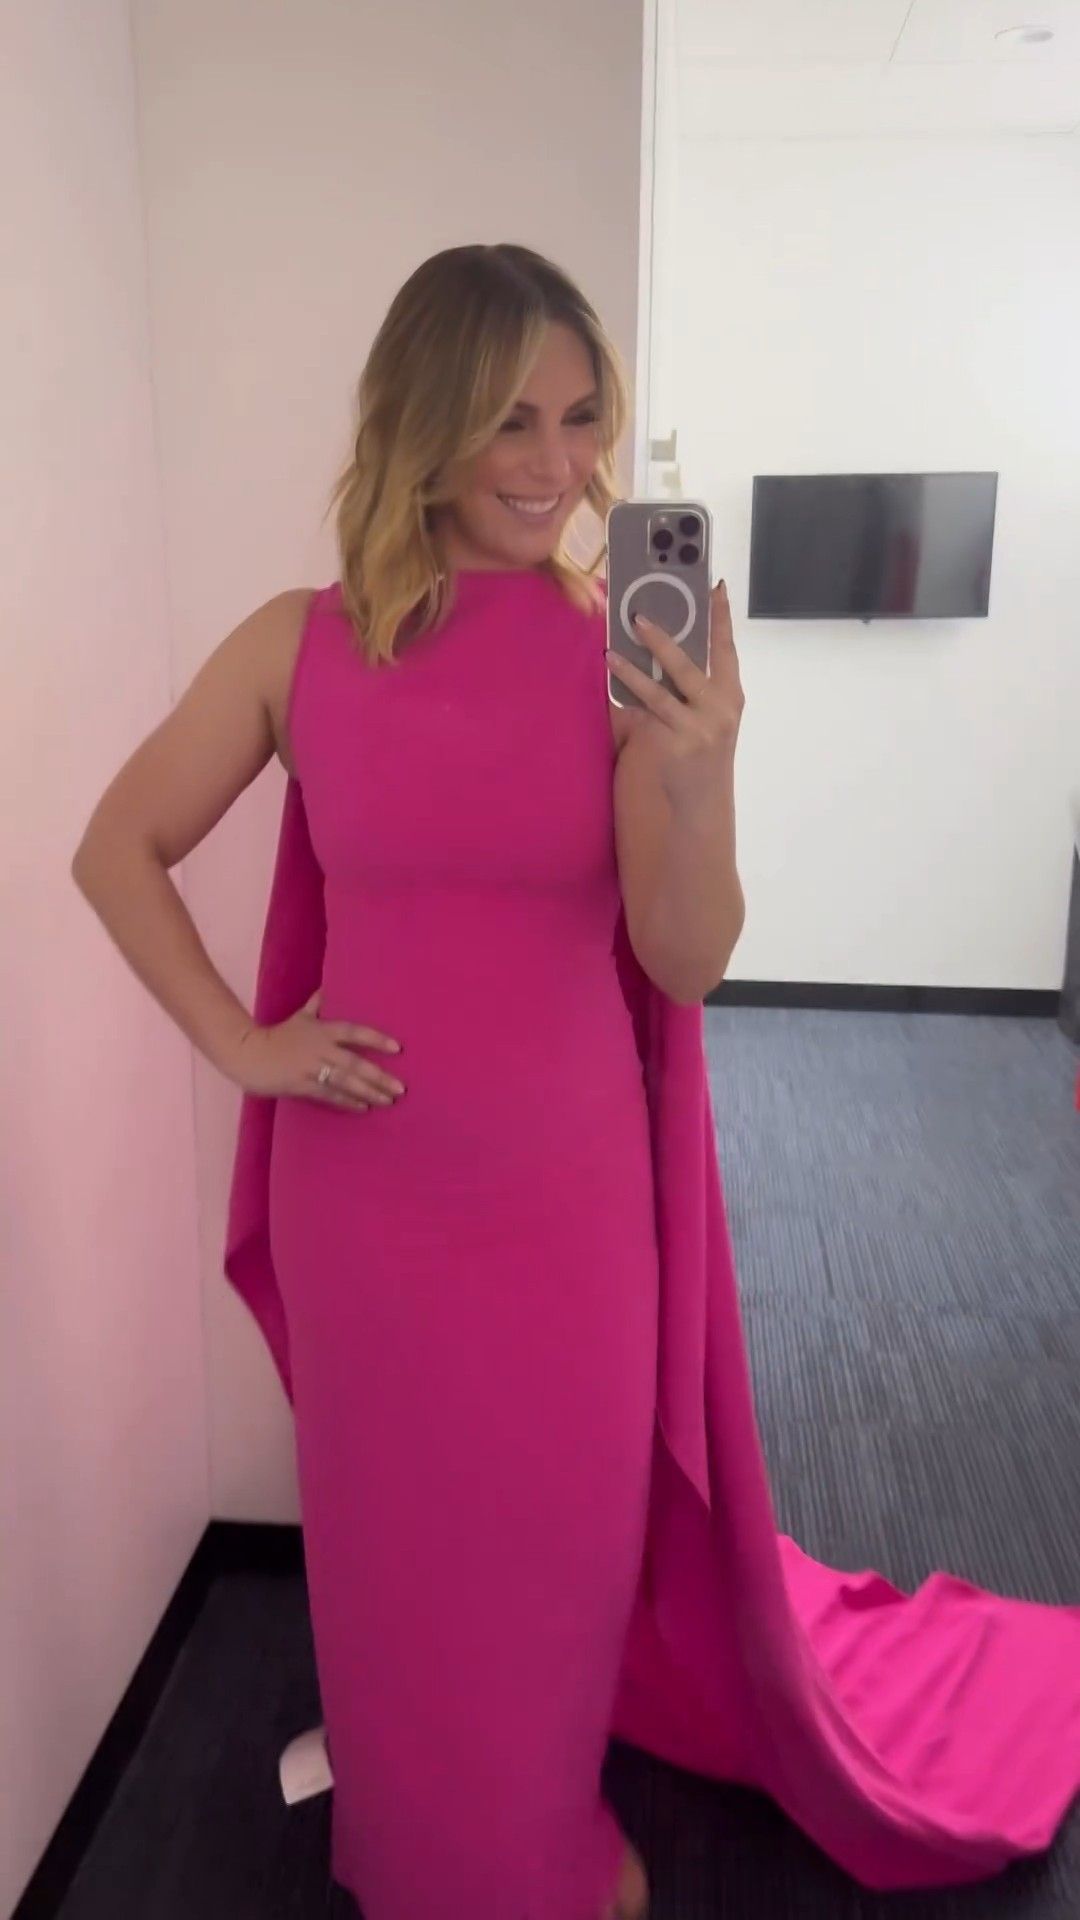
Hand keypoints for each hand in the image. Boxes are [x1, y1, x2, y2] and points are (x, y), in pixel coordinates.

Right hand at [230, 990, 405, 1110]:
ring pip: (345, 1082)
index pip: (354, 1032)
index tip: (398, 1049)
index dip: (376, 1040)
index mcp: (321, 1030)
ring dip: (368, 1092)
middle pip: (355, 1063)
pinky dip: (347, 1102)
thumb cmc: (277, 1036)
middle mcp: (320, 1048)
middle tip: (400, 1088)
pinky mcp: (301, 1085)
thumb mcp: (299, 1017)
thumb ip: (315, 1005)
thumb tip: (325, 989)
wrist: (248, 1053)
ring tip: (388, 1101)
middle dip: (379, 1077)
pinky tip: (363, 1108)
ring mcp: (310, 1068)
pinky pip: (329, 1095)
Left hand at [606, 581, 743, 814]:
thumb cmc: (699, 753)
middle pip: (688, 664)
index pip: (727, 648)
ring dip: (632, 671)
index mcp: (730, 695)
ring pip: (659, 692)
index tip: (715, 586)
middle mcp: (720, 709)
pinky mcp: (675, 747)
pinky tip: (606, 690)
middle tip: (637, 617)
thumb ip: (693, 688)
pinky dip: (623, 703)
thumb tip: (655, 646)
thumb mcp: (709, 718)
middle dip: (661, 640)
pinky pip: (642, 718)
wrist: (700, 805)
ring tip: (609, 653)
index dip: (722, 617)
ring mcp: (698, 729)